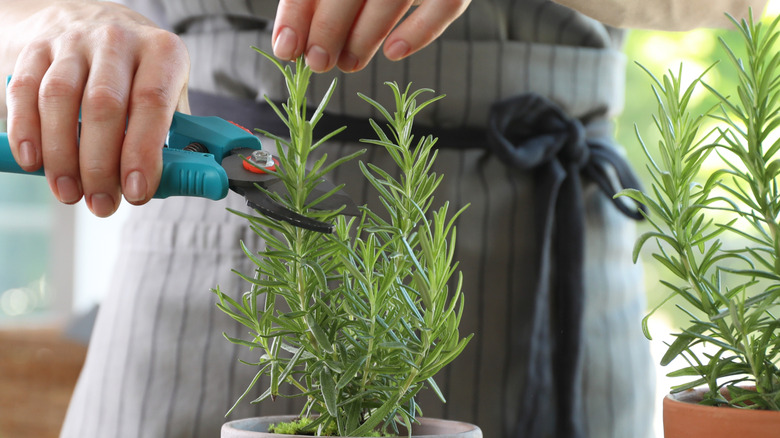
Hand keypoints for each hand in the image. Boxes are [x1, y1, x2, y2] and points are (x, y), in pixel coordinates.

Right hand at [4, 1, 189, 216]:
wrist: (92, 22)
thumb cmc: (139, 73)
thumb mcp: (169, 93)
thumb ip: (175, 136)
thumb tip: (181, 183)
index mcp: (162, 52)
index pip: (152, 102)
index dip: (142, 152)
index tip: (136, 191)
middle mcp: (117, 40)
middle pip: (103, 105)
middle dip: (100, 165)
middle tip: (101, 203)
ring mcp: (73, 41)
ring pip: (59, 99)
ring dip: (61, 156)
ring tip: (69, 192)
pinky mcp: (35, 48)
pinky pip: (24, 91)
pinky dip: (25, 131)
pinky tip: (33, 162)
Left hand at [272, 0, 470, 72]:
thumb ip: (318, 0)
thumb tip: (292, 40)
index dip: (298, 12)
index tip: (287, 48)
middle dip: (329, 27)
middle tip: (319, 62)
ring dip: (366, 35)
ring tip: (348, 64)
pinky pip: (446, 4)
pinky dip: (421, 31)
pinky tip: (394, 52)